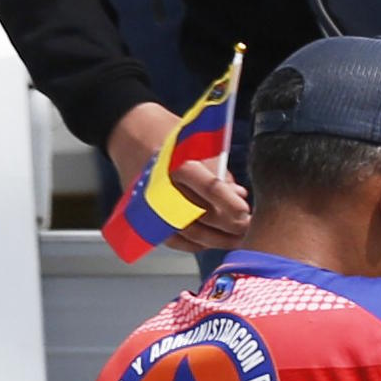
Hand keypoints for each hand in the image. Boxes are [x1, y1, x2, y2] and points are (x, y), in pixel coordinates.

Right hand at [106, 100, 252, 242]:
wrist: (130, 135)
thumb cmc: (168, 136)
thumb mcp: (196, 144)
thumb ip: (218, 172)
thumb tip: (239, 195)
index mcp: (176, 162)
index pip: (207, 186)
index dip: (229, 202)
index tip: (246, 212)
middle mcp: (163, 186)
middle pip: (201, 214)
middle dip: (230, 225)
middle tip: (250, 229)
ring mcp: (152, 204)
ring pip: (189, 232)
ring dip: (217, 239)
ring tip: (238, 239)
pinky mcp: (146, 217)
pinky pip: (174, 240)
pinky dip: (196, 244)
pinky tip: (213, 242)